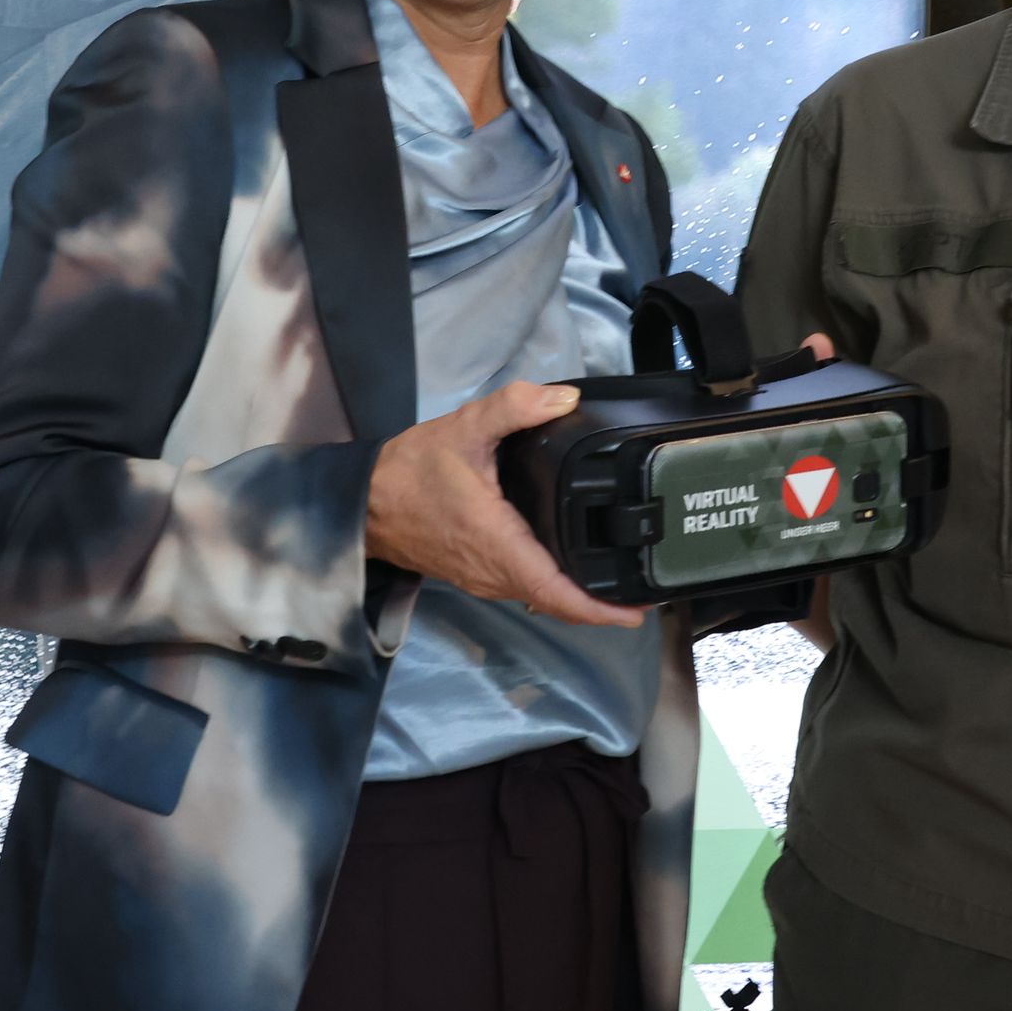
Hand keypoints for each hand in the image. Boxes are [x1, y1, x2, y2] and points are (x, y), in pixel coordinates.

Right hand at [365, 379, 647, 629]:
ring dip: (580, 596)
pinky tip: (577, 565)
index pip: (555, 592)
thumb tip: (567, 399)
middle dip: (603, 602)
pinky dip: (556, 586)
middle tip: (648, 586)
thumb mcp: (464, 427)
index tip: (637, 611)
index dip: (598, 608)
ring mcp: (484, 580)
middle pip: (557, 600)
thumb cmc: (410, 470)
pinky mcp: (477, 575)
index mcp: (497, 544)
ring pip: (542, 597)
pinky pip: (526, 587)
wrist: (363, 502)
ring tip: (624, 579)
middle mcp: (494, 574)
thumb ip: (515, 407)